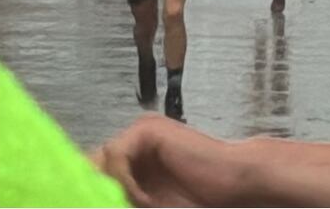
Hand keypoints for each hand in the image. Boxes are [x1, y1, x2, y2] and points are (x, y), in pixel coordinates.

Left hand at [91, 114, 234, 206]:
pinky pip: (117, 155)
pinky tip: (148, 200)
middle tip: (111, 204)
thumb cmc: (203, 195)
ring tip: (145, 205)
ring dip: (118, 188)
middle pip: (95, 162)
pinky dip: (126, 181)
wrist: (237, 181)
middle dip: (100, 188)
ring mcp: (140, 131)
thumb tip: (95, 199)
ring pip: (103, 160)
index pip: (97, 170)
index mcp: (136, 156)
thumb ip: (126, 197)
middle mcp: (134, 140)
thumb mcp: (153, 202)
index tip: (92, 202)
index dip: (92, 189)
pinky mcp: (147, 129)